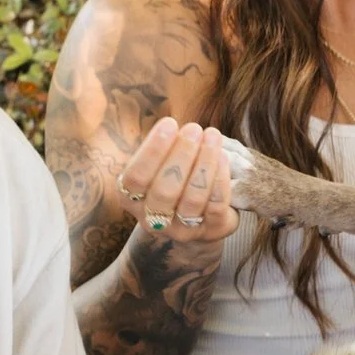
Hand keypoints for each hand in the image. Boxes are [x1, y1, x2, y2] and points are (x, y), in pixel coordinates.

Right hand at [116, 118, 237, 243]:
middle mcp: (151, 219)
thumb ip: (161, 149)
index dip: (152, 150)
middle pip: (164, 190)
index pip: (136, 177)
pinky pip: (216, 206)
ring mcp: (181, 230)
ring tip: (212, 137)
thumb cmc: (173, 179)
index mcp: (131, 198)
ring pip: (192, 199)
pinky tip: (223, 157)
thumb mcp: (158, 164)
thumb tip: (173, 127)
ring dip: (204, 163)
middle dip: (181, 155)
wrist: (196, 217)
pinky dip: (220, 179)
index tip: (169, 123)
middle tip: (194, 129)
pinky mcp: (209, 231)